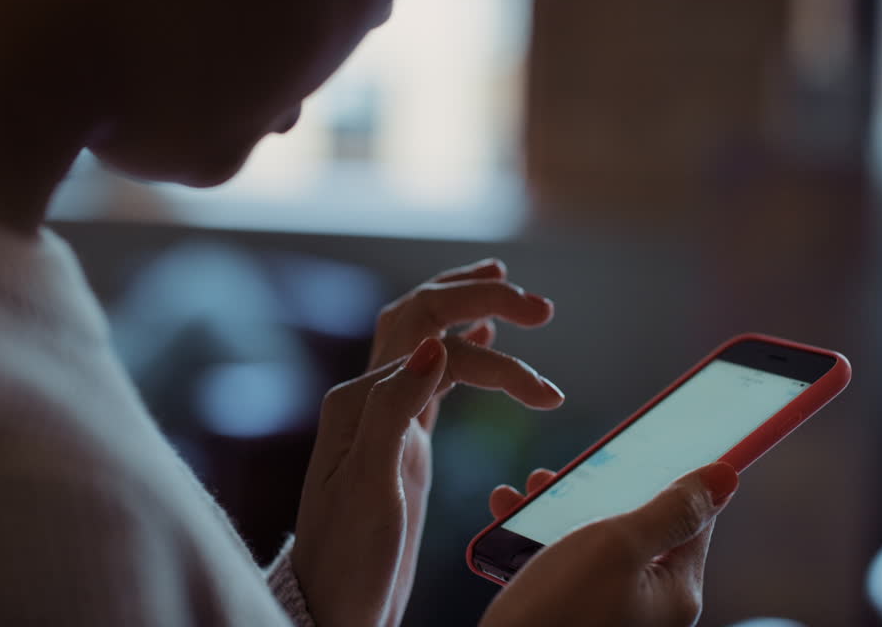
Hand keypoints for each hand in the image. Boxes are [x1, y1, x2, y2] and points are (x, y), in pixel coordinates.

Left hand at [293, 259, 562, 626]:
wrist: (333, 605)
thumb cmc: (348, 557)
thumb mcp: (369, 488)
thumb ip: (393, 411)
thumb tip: (433, 346)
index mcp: (360, 402)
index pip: (438, 352)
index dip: (499, 365)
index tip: (547, 396)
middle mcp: (368, 397)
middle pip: (424, 318)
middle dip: (480, 299)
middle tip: (541, 307)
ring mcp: (384, 414)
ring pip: (425, 335)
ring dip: (466, 307)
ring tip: (507, 287)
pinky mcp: (401, 438)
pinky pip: (431, 372)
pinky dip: (459, 345)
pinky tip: (482, 335)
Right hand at [480, 463, 738, 626]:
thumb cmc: (562, 611)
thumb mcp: (618, 545)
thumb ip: (671, 510)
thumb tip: (726, 477)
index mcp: (676, 591)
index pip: (693, 520)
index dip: (672, 477)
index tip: (651, 443)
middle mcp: (651, 606)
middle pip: (637, 528)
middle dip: (599, 492)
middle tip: (568, 471)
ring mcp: (613, 613)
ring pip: (595, 544)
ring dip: (562, 511)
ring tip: (531, 490)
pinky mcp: (577, 616)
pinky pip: (567, 567)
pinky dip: (541, 540)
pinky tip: (512, 518)